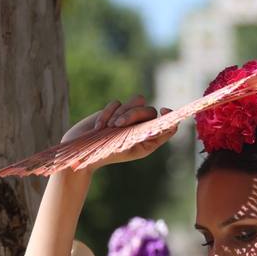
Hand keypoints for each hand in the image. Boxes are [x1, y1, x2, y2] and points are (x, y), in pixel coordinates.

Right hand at [61, 95, 176, 169]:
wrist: (85, 152)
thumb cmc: (112, 154)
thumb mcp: (136, 149)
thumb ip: (154, 138)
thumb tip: (171, 126)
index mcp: (149, 136)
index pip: (166, 122)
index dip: (169, 115)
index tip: (164, 111)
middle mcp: (141, 125)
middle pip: (149, 109)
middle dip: (133, 115)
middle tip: (118, 126)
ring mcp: (128, 116)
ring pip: (137, 100)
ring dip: (124, 112)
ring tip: (110, 127)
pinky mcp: (114, 110)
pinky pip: (117, 103)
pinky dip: (108, 114)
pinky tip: (99, 127)